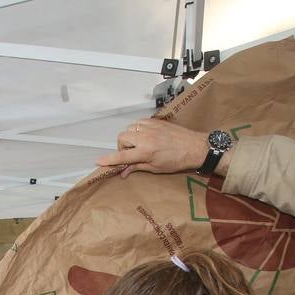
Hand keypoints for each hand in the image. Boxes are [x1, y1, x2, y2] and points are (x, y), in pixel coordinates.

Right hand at [95, 119, 209, 178]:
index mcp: (146, 151)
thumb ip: (137, 167)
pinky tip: (145, 136)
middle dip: (123, 146)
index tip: (99, 161)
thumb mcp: (156, 168)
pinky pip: (139, 122)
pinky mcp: (156, 121)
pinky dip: (138, 129)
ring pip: (129, 128)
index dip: (110, 159)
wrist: (195, 147)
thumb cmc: (178, 160)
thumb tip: (123, 172)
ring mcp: (151, 126)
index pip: (122, 155)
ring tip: (139, 144)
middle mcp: (146, 137)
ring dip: (130, 137)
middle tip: (131, 153)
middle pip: (122, 138)